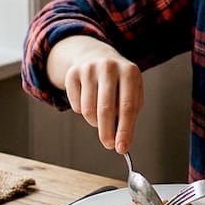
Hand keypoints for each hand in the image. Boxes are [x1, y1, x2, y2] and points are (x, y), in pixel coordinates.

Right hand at [47, 36, 143, 152]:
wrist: (96, 56)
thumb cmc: (119, 82)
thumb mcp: (132, 92)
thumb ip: (129, 115)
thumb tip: (121, 141)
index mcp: (129, 72)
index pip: (127, 107)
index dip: (125, 130)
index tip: (122, 148)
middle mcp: (109, 67)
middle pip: (106, 109)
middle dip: (107, 132)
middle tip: (109, 145)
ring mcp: (89, 69)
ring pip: (88, 110)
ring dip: (95, 122)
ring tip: (100, 116)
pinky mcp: (72, 73)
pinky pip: (75, 106)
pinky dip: (82, 111)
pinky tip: (89, 101)